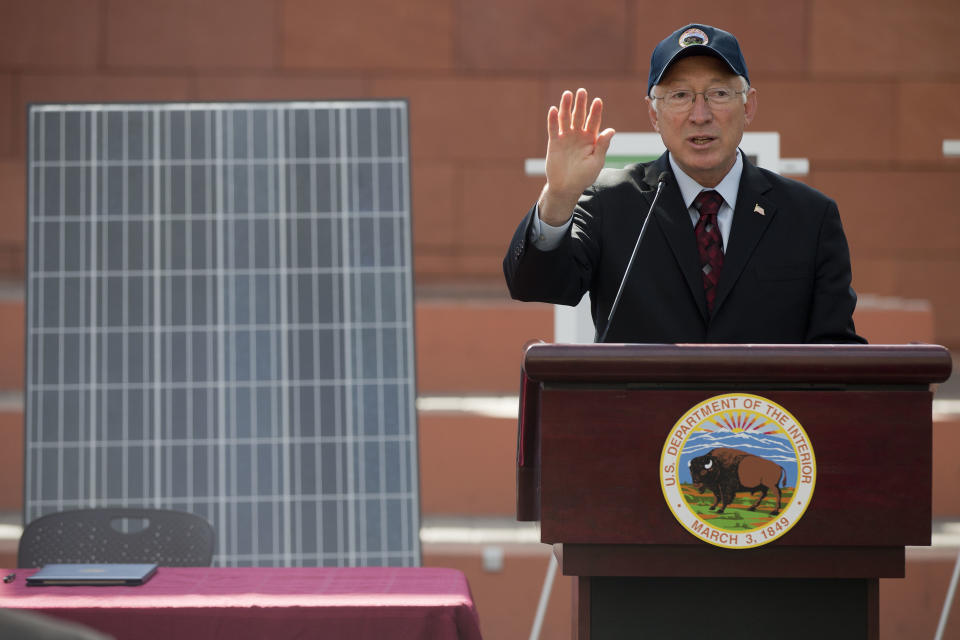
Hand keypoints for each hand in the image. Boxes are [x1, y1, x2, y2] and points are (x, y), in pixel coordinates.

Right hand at [539, 88, 614, 225]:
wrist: (566, 188)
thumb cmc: (584, 177)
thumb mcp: (596, 162)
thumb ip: (602, 146)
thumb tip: (611, 130)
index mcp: (591, 139)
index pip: (594, 122)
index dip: (595, 111)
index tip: (597, 101)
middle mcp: (578, 135)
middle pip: (579, 116)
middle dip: (581, 104)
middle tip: (582, 91)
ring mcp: (566, 138)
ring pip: (566, 119)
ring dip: (566, 107)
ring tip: (567, 94)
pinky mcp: (554, 142)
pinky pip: (553, 129)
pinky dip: (553, 120)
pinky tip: (553, 110)